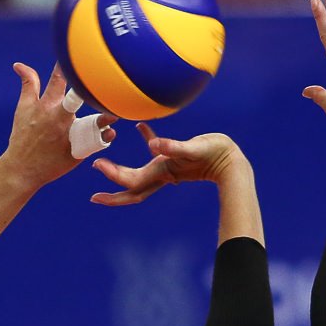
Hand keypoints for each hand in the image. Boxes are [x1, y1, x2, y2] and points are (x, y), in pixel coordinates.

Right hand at [1, 64, 110, 189]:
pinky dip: (105, 137)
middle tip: (105, 81)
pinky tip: (111, 132)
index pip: (57, 80)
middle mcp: (58, 118)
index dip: (68, 67)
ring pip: (92, 123)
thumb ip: (27, 84)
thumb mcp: (22, 108)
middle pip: (77, 100)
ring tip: (115, 114)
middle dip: (89, 92)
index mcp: (45, 106)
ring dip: (105, 117)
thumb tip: (18, 64)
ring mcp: (69, 135)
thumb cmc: (23, 136)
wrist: (22, 169)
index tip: (82, 57)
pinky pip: (96, 143)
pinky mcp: (77, 151)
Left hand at [90, 126, 244, 205]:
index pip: (131, 180)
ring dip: (121, 174)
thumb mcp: (193, 148)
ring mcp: (167, 168)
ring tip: (103, 165)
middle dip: (113, 195)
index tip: (97, 165)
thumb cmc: (214, 153)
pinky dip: (146, 140)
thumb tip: (153, 145)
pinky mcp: (174, 159)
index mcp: (162, 172)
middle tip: (94, 198)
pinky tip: (139, 127)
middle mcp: (161, 174)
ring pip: (139, 175)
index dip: (113, 175)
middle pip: (131, 189)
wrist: (232, 161)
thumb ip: (173, 147)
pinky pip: (155, 151)